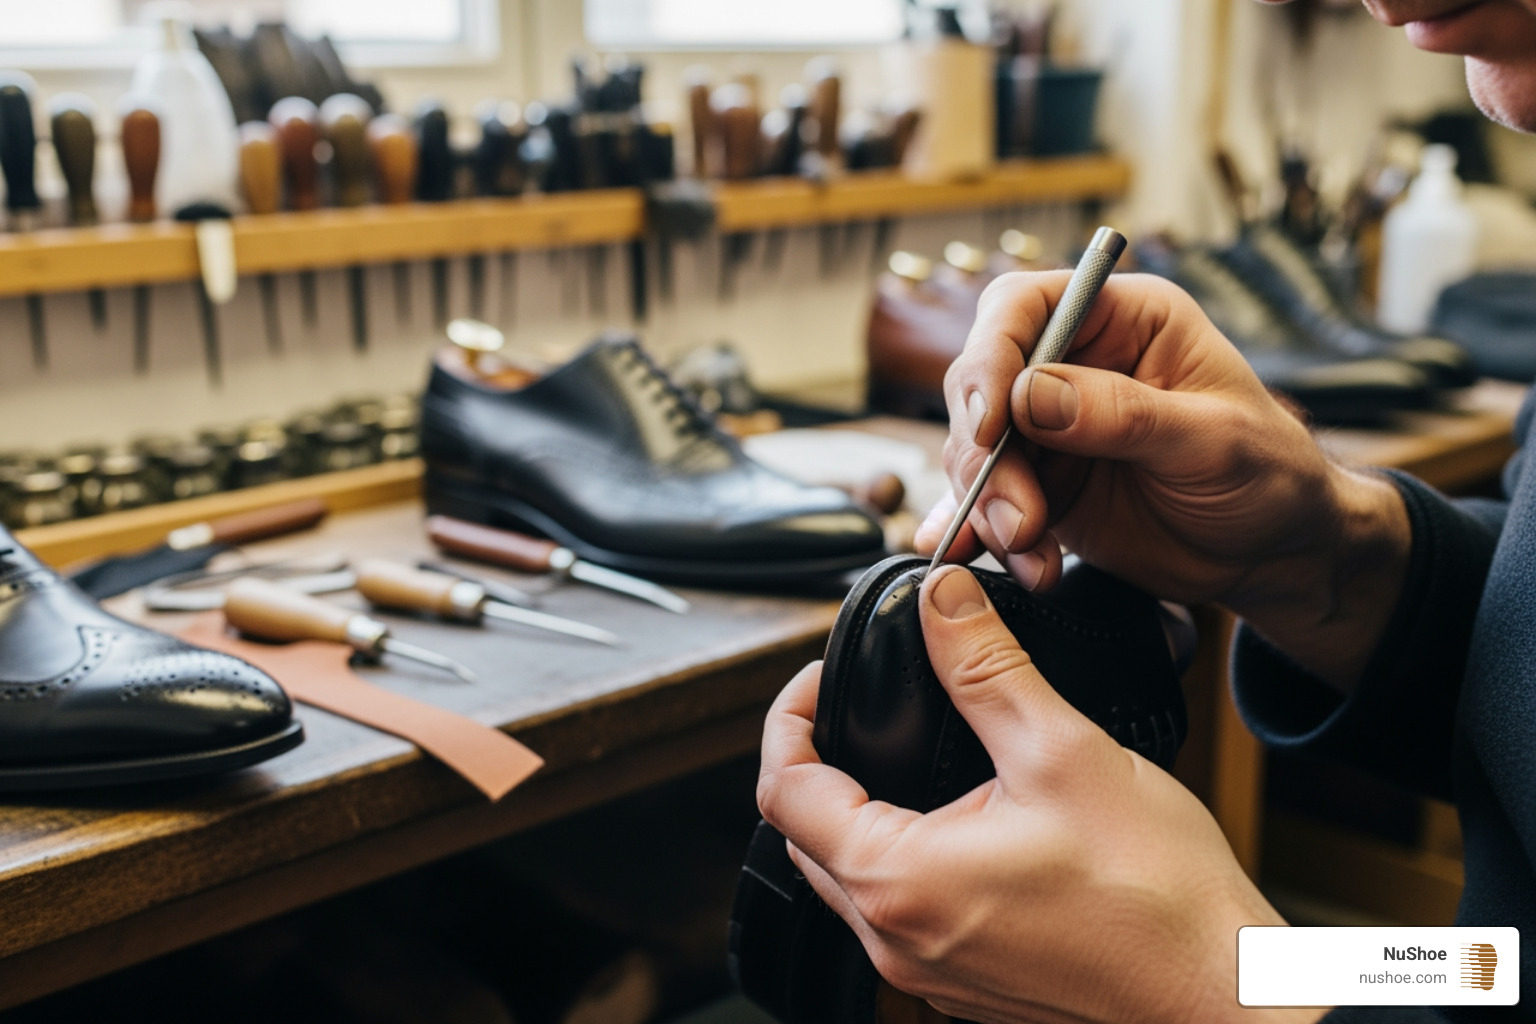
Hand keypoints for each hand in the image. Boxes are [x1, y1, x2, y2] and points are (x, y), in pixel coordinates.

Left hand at [758, 566, 1325, 1023]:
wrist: (1220, 993)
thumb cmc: (1156, 895)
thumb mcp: (1061, 751)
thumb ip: (986, 667)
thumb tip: (940, 602)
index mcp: (898, 880)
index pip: (783, 788)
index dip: (787, 715)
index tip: (820, 678)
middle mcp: (894, 940)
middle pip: (802, 835)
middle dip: (816, 760)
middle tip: (852, 705)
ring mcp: (926, 972)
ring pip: (845, 878)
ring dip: (852, 813)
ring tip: (893, 752)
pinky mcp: (963, 983)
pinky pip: (894, 913)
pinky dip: (896, 858)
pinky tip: (946, 821)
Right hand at [917, 271, 1409, 688]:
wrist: (1275, 555)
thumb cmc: (1271, 477)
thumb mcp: (1214, 440)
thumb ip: (1125, 414)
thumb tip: (1030, 395)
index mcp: (1124, 319)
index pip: (1025, 305)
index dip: (991, 355)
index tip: (990, 421)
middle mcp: (1075, 364)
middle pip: (982, 383)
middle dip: (985, 453)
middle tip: (1019, 515)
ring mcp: (1051, 429)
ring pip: (975, 450)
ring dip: (989, 504)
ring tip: (1031, 548)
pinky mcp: (1042, 486)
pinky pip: (987, 502)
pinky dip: (984, 533)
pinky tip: (998, 558)